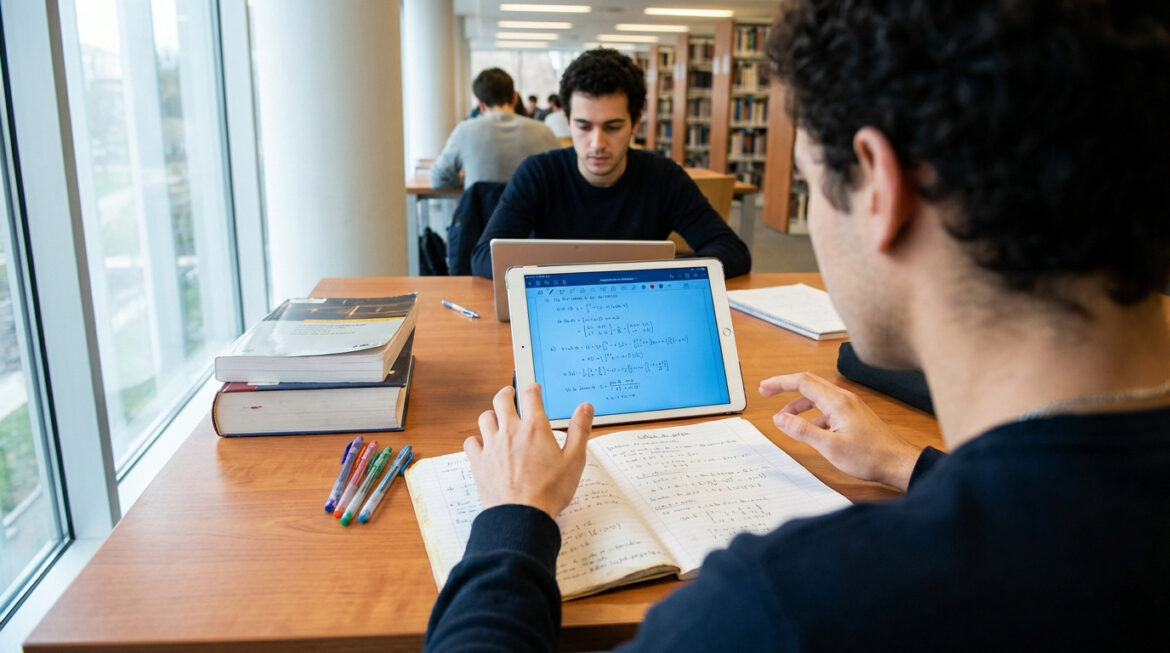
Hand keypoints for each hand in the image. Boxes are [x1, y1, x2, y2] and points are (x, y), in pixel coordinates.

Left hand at [464, 384, 593, 518]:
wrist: (521, 516)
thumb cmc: (549, 491)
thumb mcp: (574, 460)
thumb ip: (580, 430)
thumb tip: (585, 407)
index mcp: (535, 428)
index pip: (531, 396)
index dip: (532, 388)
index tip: (533, 389)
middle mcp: (510, 431)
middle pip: (502, 400)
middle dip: (507, 394)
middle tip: (510, 394)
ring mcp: (492, 446)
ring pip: (485, 418)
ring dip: (492, 415)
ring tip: (497, 418)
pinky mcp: (479, 462)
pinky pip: (471, 442)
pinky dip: (476, 440)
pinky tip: (483, 444)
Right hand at [760, 372, 920, 490]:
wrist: (898, 463)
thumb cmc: (870, 457)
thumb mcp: (830, 447)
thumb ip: (803, 431)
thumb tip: (780, 419)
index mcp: (837, 402)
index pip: (802, 382)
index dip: (780, 383)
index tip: (764, 388)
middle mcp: (844, 398)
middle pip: (809, 383)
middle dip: (786, 387)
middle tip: (767, 392)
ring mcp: (850, 406)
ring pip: (818, 396)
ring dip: (798, 403)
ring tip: (785, 418)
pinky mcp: (854, 415)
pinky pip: (827, 407)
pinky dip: (812, 413)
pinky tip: (809, 429)